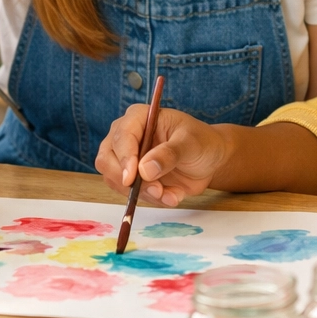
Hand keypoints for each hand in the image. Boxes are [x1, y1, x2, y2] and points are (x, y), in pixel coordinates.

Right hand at [94, 106, 229, 206]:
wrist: (209, 160)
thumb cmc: (201, 143)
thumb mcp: (191, 144)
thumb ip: (169, 154)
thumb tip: (145, 169)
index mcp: (139, 117)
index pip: (121, 135)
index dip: (125, 157)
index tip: (133, 177)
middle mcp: (126, 135)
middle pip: (107, 159)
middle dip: (128, 180)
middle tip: (156, 190)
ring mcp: (126, 158)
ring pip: (115, 180)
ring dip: (142, 193)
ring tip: (170, 194)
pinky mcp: (131, 177)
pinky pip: (128, 193)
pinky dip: (149, 199)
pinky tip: (170, 195)